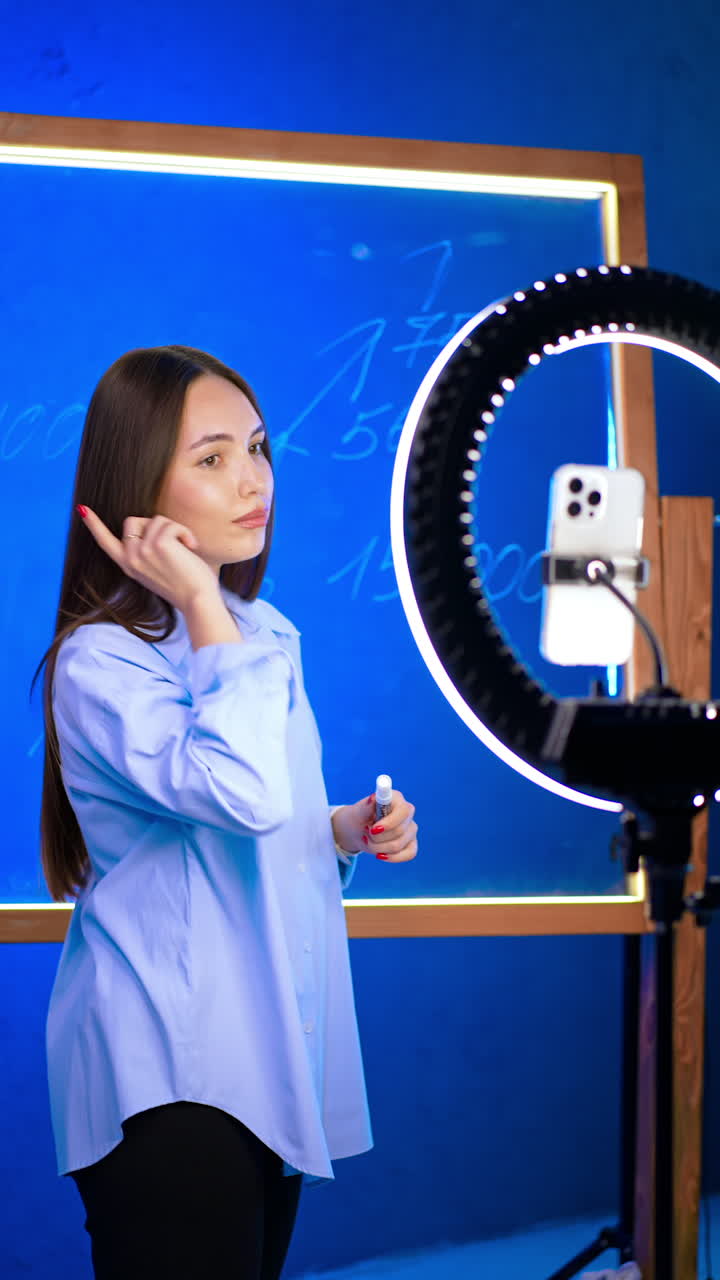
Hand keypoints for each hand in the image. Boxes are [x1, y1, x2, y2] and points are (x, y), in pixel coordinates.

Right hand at [77, 506, 220, 614]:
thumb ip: (147, 552)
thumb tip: (150, 526)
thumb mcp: (157, 570)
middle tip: (173, 543)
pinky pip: (170, 524)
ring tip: (185, 549)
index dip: (94, 524)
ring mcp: (141, 551)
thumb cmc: (186, 586)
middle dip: (154, 525)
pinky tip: (191, 547)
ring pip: (155, 520)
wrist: (197, 601)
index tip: (82, 509)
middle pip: (133, 520)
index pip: (105, 542)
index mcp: (128, 566)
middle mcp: (130, 558)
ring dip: (174, 530)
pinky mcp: (157, 544)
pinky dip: (185, 532)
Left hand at [332, 791, 417, 862]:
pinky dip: (392, 857)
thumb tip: (373, 798)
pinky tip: (380, 854)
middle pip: (399, 831)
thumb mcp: (358, 812)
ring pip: (398, 845)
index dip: (390, 823)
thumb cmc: (359, 817)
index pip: (404, 811)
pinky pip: (409, 854)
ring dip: (378, 848)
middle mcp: (407, 813)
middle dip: (377, 838)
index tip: (373, 830)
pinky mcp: (411, 843)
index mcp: (397, 799)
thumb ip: (366, 806)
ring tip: (368, 841)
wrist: (358, 830)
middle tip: (365, 833)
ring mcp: (411, 829)